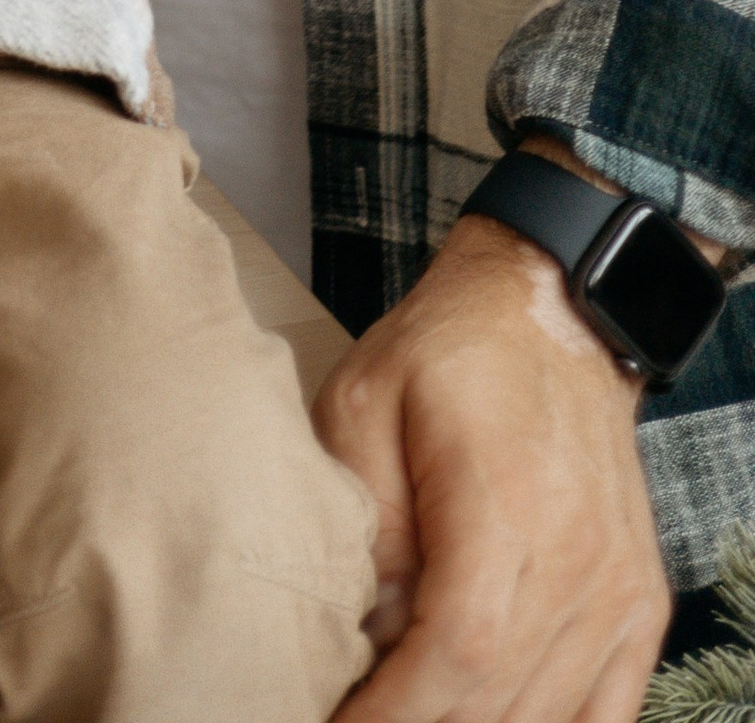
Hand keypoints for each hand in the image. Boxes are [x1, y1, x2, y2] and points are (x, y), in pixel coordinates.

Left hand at [312, 197, 669, 719]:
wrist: (556, 313)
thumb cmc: (450, 352)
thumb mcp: (364, 399)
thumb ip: (361, 516)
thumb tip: (361, 626)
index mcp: (503, 505)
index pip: (455, 652)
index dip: (395, 712)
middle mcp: (577, 562)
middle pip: (500, 703)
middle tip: (359, 719)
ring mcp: (618, 593)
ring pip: (548, 718)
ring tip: (406, 714)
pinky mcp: (637, 606)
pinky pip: (608, 715)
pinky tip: (491, 721)